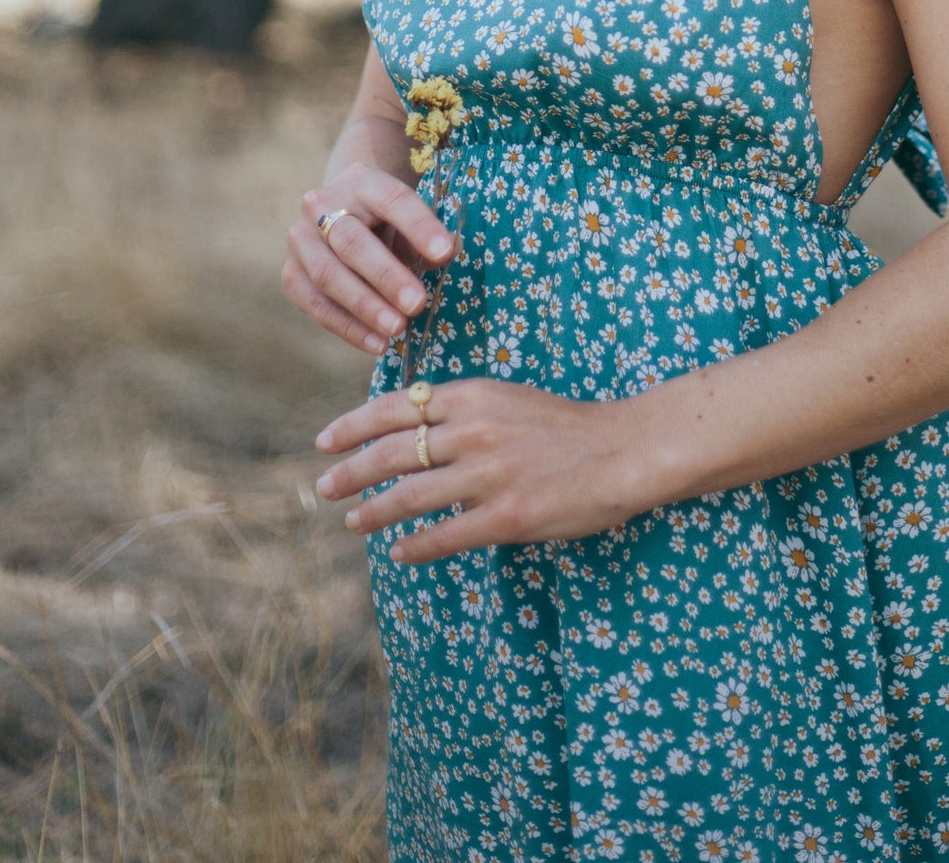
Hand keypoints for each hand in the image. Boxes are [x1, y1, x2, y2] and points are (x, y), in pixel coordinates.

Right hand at [282, 163, 460, 357]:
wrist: (341, 212)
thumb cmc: (388, 221)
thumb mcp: (409, 218)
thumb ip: (426, 236)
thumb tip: (447, 254)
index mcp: (362, 181)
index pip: (392, 200)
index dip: (419, 226)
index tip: (445, 253)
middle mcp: (321, 205)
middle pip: (352, 242)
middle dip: (386, 276)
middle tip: (417, 304)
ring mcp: (300, 240)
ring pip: (328, 275)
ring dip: (365, 307)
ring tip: (397, 329)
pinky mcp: (291, 274)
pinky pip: (316, 305)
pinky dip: (348, 327)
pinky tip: (377, 343)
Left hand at [312, 376, 651, 561]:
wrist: (624, 450)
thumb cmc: (566, 426)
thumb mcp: (509, 399)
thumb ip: (462, 412)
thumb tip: (410, 433)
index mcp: (474, 395)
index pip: (396, 407)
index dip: (353, 425)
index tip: (324, 441)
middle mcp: (475, 431)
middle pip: (392, 452)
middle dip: (350, 472)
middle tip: (324, 487)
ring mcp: (489, 476)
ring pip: (409, 496)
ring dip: (373, 512)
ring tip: (353, 521)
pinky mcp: (506, 517)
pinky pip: (444, 536)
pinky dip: (414, 546)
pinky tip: (400, 551)